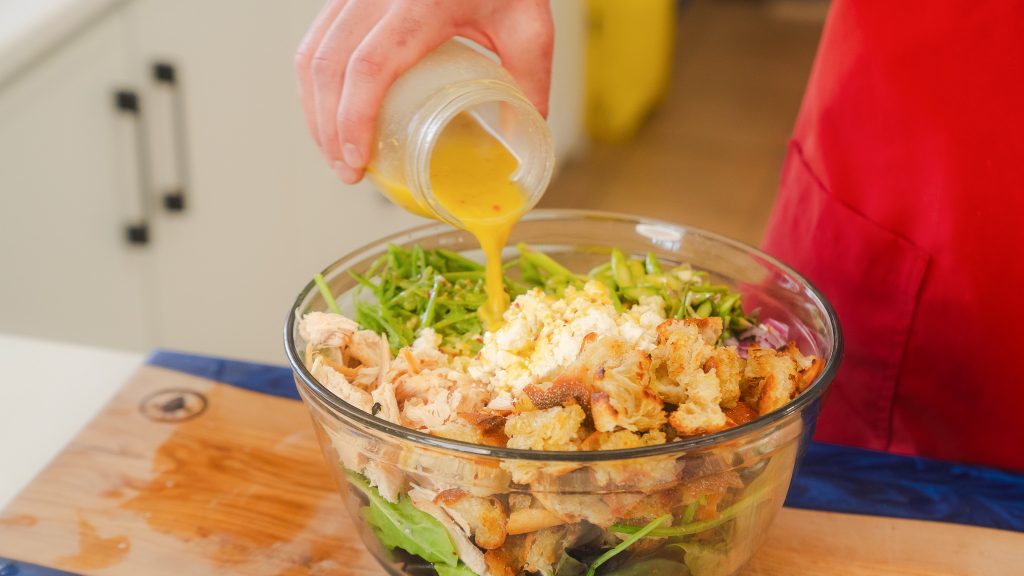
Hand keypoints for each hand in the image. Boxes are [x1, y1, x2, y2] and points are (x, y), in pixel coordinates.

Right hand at [295, 0, 554, 183]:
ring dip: (315, 109)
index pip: (368, 66)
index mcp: (422, 2)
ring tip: (336, 152)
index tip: (356, 160)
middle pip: (327, 65)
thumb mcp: (529, 26)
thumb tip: (523, 138)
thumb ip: (529, 82)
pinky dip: (317, 82)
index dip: (352, 119)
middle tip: (346, 171)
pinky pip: (318, 37)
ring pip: (312, 51)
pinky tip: (332, 113)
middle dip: (327, 127)